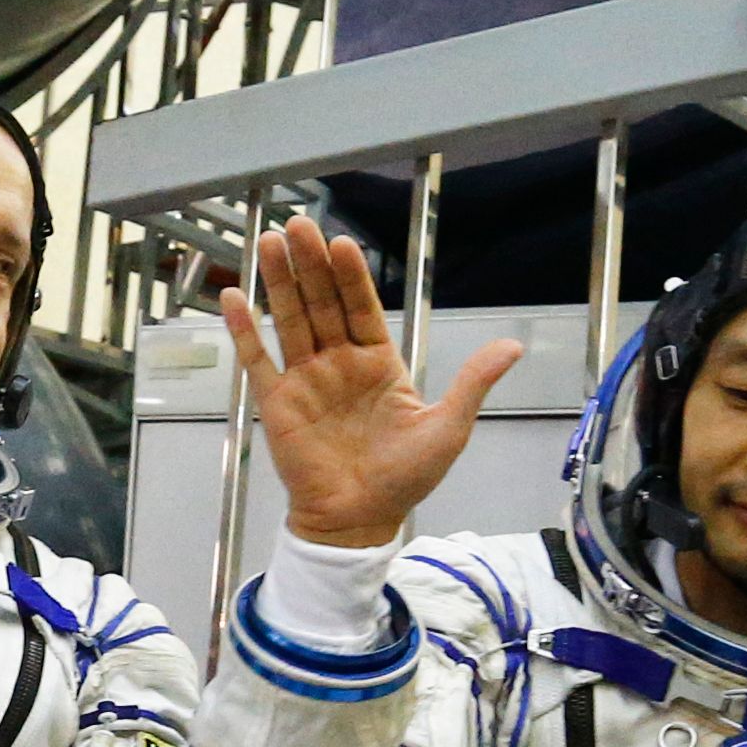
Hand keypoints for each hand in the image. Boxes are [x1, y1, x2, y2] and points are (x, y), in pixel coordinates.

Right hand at [221, 213, 523, 548]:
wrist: (359, 521)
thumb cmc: (404, 479)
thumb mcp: (448, 428)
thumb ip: (472, 383)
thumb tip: (513, 345)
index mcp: (378, 363)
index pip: (361, 307)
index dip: (351, 275)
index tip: (342, 242)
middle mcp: (338, 363)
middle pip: (322, 303)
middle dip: (311, 265)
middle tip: (298, 225)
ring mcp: (305, 380)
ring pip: (289, 320)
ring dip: (279, 282)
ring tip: (271, 242)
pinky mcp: (276, 403)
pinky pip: (257, 359)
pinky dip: (244, 329)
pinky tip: (233, 297)